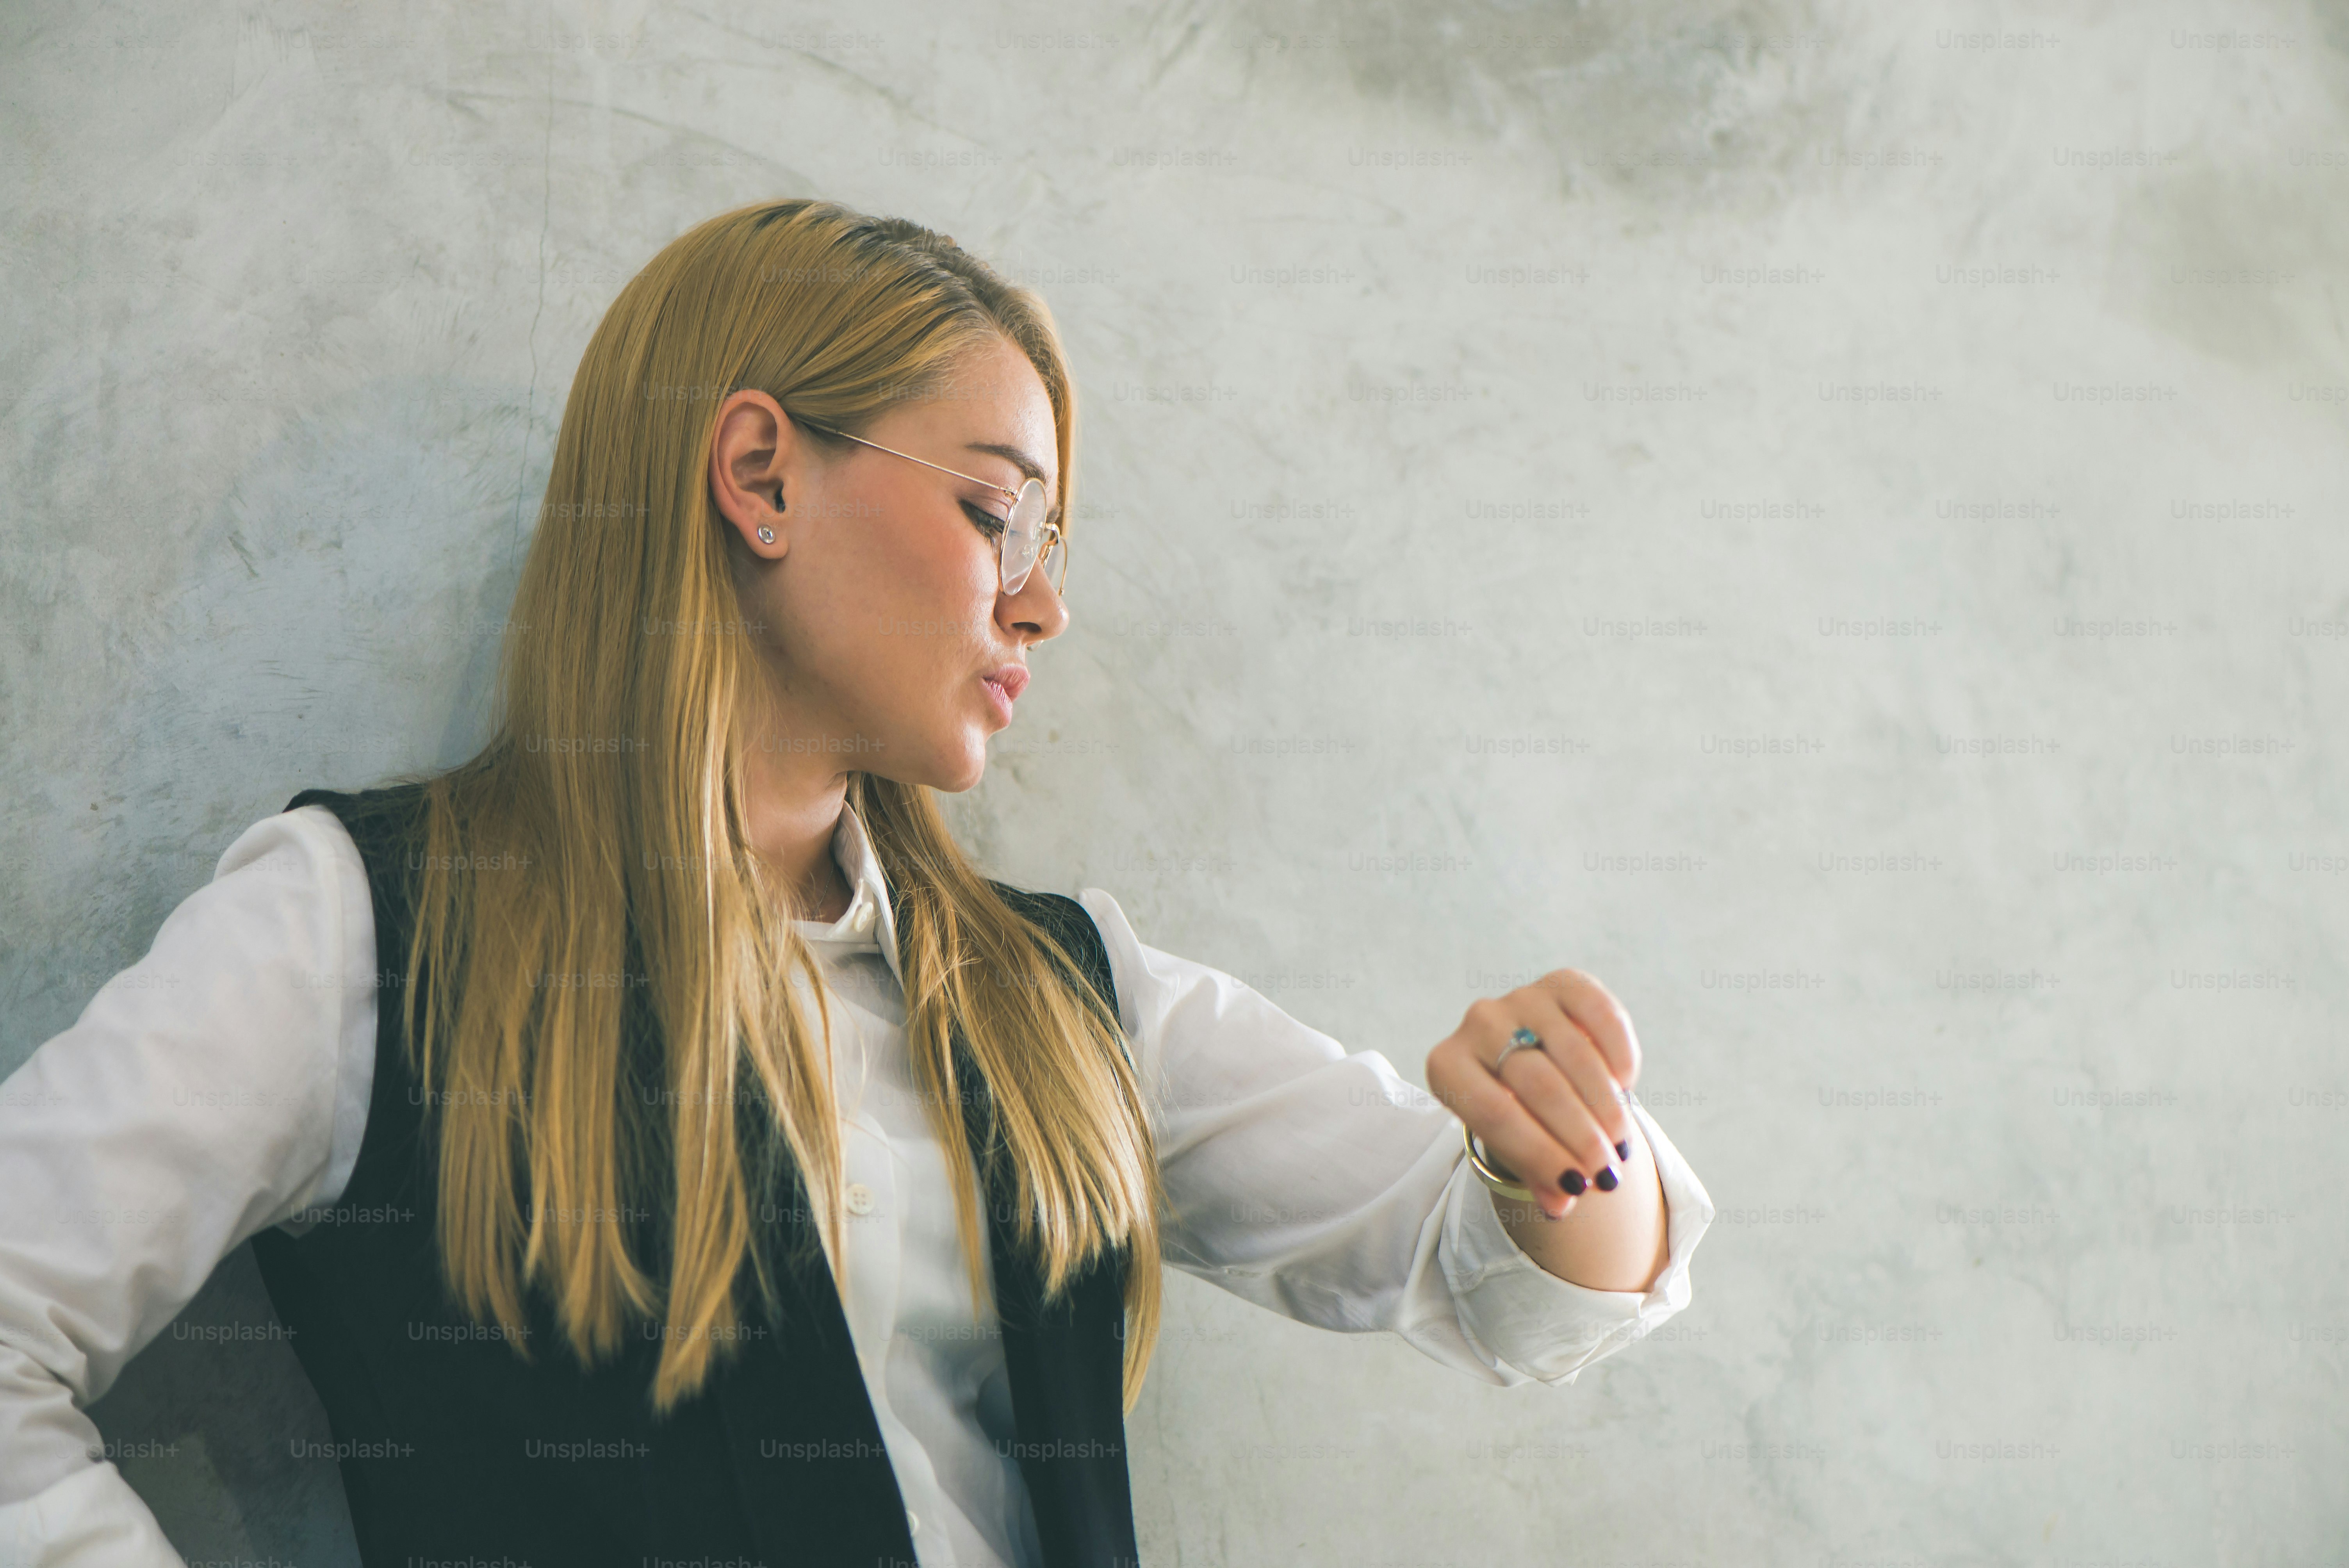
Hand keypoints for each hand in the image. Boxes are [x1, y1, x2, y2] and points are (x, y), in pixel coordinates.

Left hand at [1425, 969, 1641, 1220]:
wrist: (1531, 1062)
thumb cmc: (1519, 1115)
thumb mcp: (1515, 1145)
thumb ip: (1536, 1173)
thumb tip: (1561, 1204)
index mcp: (1447, 1066)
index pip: (1494, 1114)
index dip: (1538, 1153)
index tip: (1575, 1188)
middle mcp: (1478, 1022)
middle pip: (1535, 1084)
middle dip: (1577, 1135)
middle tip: (1607, 1174)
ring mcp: (1522, 997)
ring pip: (1572, 1053)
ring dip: (1603, 1105)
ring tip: (1621, 1144)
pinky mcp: (1563, 983)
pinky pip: (1599, 1013)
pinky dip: (1617, 1051)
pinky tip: (1626, 1085)